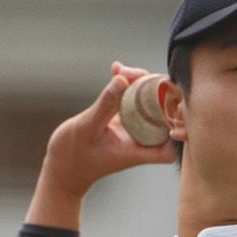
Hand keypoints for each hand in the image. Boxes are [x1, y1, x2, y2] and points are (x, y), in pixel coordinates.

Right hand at [26, 63, 176, 227]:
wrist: (60, 167)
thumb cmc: (72, 155)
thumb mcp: (88, 127)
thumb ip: (107, 105)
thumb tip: (123, 79)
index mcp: (137, 150)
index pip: (170, 147)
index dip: (176, 129)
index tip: (167, 107)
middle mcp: (138, 140)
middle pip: (161, 118)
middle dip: (157, 94)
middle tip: (140, 76)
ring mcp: (128, 129)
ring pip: (146, 105)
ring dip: (140, 85)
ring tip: (124, 70)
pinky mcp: (117, 120)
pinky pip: (128, 100)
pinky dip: (125, 85)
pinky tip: (116, 69)